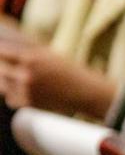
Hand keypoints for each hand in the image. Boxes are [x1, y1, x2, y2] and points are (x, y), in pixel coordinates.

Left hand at [0, 41, 116, 116]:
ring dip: (6, 82)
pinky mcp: (29, 103)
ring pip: (3, 85)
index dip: (0, 53)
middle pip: (0, 70)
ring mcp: (26, 90)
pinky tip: (24, 92)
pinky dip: (13, 95)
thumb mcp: (49, 56)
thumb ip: (27, 53)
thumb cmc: (69, 71)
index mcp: (31, 59)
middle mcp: (25, 75)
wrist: (86, 92)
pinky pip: (10, 99)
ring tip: (16, 80)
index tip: (0, 53)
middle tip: (5, 67)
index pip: (2, 53)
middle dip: (2, 68)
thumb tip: (6, 51)